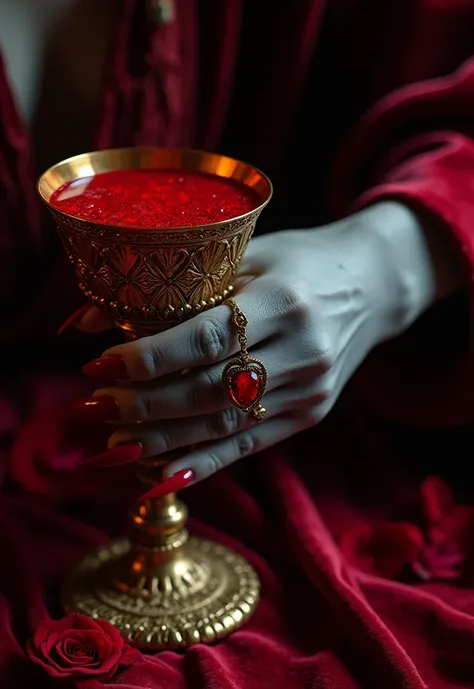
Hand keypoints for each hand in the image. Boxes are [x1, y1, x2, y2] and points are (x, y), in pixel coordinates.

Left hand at [76, 204, 411, 485]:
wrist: (372, 287)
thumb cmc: (300, 262)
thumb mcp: (244, 256)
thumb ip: (173, 289)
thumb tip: (84, 322)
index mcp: (285, 299)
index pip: (207, 337)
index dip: (150, 357)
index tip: (100, 365)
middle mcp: (302, 350)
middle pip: (211, 390)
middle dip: (146, 404)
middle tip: (96, 406)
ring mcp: (309, 389)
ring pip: (225, 425)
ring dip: (164, 440)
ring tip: (115, 445)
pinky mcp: (309, 414)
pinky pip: (249, 444)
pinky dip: (204, 463)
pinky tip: (163, 473)